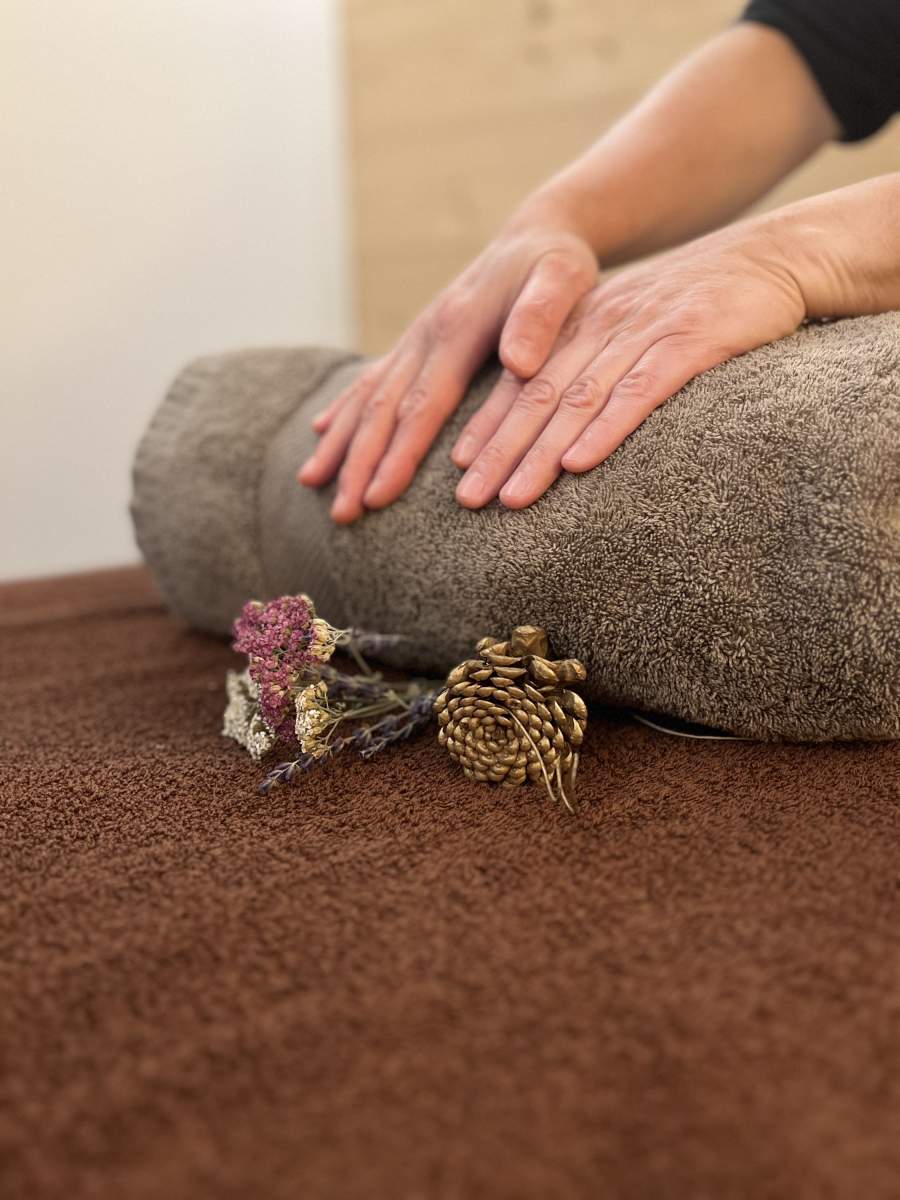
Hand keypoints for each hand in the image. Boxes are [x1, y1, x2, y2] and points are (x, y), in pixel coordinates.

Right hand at [297, 196, 597, 521]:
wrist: (537, 233)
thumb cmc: (556, 264)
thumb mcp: (562, 279)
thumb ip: (541, 317)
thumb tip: (518, 362)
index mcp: (455, 329)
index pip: (421, 405)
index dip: (398, 454)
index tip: (377, 497)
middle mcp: (424, 335)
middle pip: (382, 409)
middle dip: (358, 464)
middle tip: (342, 515)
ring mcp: (415, 337)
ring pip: (367, 396)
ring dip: (340, 443)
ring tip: (310, 483)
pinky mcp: (417, 341)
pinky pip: (372, 378)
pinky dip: (344, 408)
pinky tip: (321, 432)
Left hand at [452, 219, 806, 509]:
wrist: (772, 257)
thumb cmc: (699, 307)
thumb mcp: (633, 328)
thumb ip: (595, 366)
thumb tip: (556, 429)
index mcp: (582, 324)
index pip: (522, 381)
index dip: (488, 424)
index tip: (458, 467)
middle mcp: (603, 325)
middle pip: (538, 394)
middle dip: (499, 450)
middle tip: (467, 498)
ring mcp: (645, 331)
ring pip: (579, 398)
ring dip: (541, 452)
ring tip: (511, 497)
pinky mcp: (692, 340)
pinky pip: (640, 390)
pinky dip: (606, 428)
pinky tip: (579, 463)